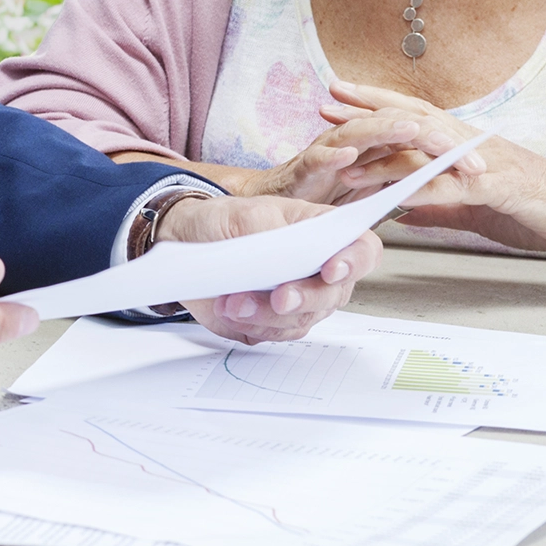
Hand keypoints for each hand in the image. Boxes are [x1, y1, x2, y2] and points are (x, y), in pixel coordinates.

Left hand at [155, 195, 380, 343]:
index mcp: (320, 233)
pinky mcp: (272, 321)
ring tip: (233, 302)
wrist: (184, 243)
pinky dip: (252, 324)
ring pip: (303, 318)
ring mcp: (297, 299)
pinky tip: (229, 310)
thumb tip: (290, 257)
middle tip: (279, 297)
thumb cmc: (221, 221)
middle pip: (334, 294)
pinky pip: (274, 332)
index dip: (354, 262)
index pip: (361, 249)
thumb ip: (271, 232)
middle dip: (305, 297)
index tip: (332, 271)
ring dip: (268, 314)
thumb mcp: (243, 213)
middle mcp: (316, 270)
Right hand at [235, 118, 472, 202]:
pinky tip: (348, 154)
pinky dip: (333, 154)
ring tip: (412, 129)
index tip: (480, 167)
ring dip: (386, 129)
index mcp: (377, 144)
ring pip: (360, 132)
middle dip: (430, 135)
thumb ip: (406, 184)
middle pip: (396, 126)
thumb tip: (444, 187)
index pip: (418, 136)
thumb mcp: (379, 192)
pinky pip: (318, 157)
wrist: (281, 205)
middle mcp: (356, 139)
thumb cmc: (327, 196)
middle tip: (461, 151)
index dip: (449, 146)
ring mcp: (329, 149)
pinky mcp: (304, 166)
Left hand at [321, 83, 545, 254]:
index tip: (336, 103)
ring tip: (344, 159)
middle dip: (367, 111)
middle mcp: (468, 145)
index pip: (411, 117)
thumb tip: (401, 210)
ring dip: (381, 154)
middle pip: (410, 119)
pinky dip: (418, 190)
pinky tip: (391, 197)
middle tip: (327, 104)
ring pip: (423, 150)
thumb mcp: (475, 207)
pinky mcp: (495, 187)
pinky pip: (449, 186)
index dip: (374, 107)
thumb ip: (437, 205)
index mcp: (461, 146)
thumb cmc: (537, 207)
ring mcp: (480, 163)